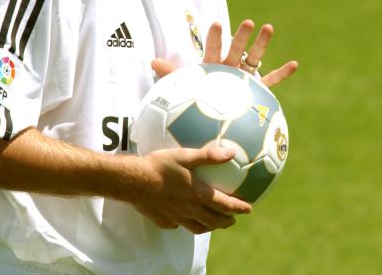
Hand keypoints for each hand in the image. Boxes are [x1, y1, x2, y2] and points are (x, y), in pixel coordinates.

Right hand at [128, 146, 251, 233]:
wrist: (132, 181)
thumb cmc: (160, 166)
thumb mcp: (186, 156)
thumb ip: (209, 155)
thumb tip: (230, 152)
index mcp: (198, 194)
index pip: (225, 205)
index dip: (239, 208)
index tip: (249, 209)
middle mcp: (189, 209)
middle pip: (214, 221)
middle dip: (226, 221)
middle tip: (233, 220)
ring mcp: (176, 218)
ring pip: (197, 228)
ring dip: (209, 226)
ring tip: (214, 224)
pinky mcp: (163, 221)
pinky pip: (178, 226)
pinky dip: (186, 224)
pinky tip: (185, 219)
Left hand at [152, 19, 298, 87]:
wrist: (209, 117)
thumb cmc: (195, 101)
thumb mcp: (181, 88)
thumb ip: (171, 74)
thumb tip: (152, 62)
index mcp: (212, 66)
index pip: (213, 49)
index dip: (215, 38)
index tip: (216, 24)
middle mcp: (230, 67)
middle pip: (237, 49)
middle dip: (242, 36)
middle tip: (247, 23)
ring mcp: (245, 76)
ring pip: (255, 58)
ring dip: (262, 44)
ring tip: (268, 27)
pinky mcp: (257, 88)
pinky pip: (271, 81)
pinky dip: (282, 73)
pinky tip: (294, 64)